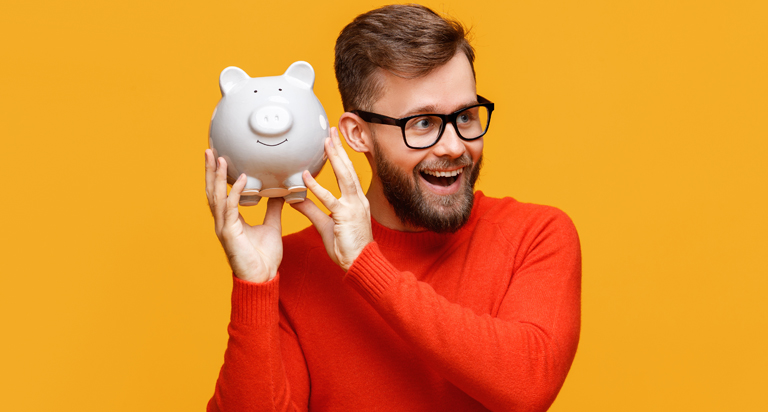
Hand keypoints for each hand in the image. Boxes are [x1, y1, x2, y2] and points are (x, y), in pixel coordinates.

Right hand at [205, 149, 283, 282]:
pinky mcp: (229, 234)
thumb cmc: (264, 257)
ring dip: (217, 177)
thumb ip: (273, 208)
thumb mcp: (272, 226)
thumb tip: (279, 193)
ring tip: (219, 158)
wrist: (263, 278)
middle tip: (210, 150)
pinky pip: (231, 208)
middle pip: (212, 191)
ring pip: (217, 197)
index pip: (220, 193)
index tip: (219, 157)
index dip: (218, 176)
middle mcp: (223, 221)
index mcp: (230, 219)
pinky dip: (235, 192)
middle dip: (211, 170)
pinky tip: (241, 179)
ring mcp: (224, 227)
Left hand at [291, 127, 372, 270]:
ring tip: (327, 141)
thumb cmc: (347, 247)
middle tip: (332, 130)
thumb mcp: (325, 225)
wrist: (360, 263)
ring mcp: (354, 207)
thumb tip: (295, 197)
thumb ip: (311, 209)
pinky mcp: (346, 216)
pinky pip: (330, 200)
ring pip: (344, 177)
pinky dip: (317, 188)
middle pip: (348, 169)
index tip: (334, 142)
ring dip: (336, 158)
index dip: (340, 157)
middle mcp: (357, 200)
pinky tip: (306, 177)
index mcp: (355, 201)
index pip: (347, 174)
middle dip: (340, 149)